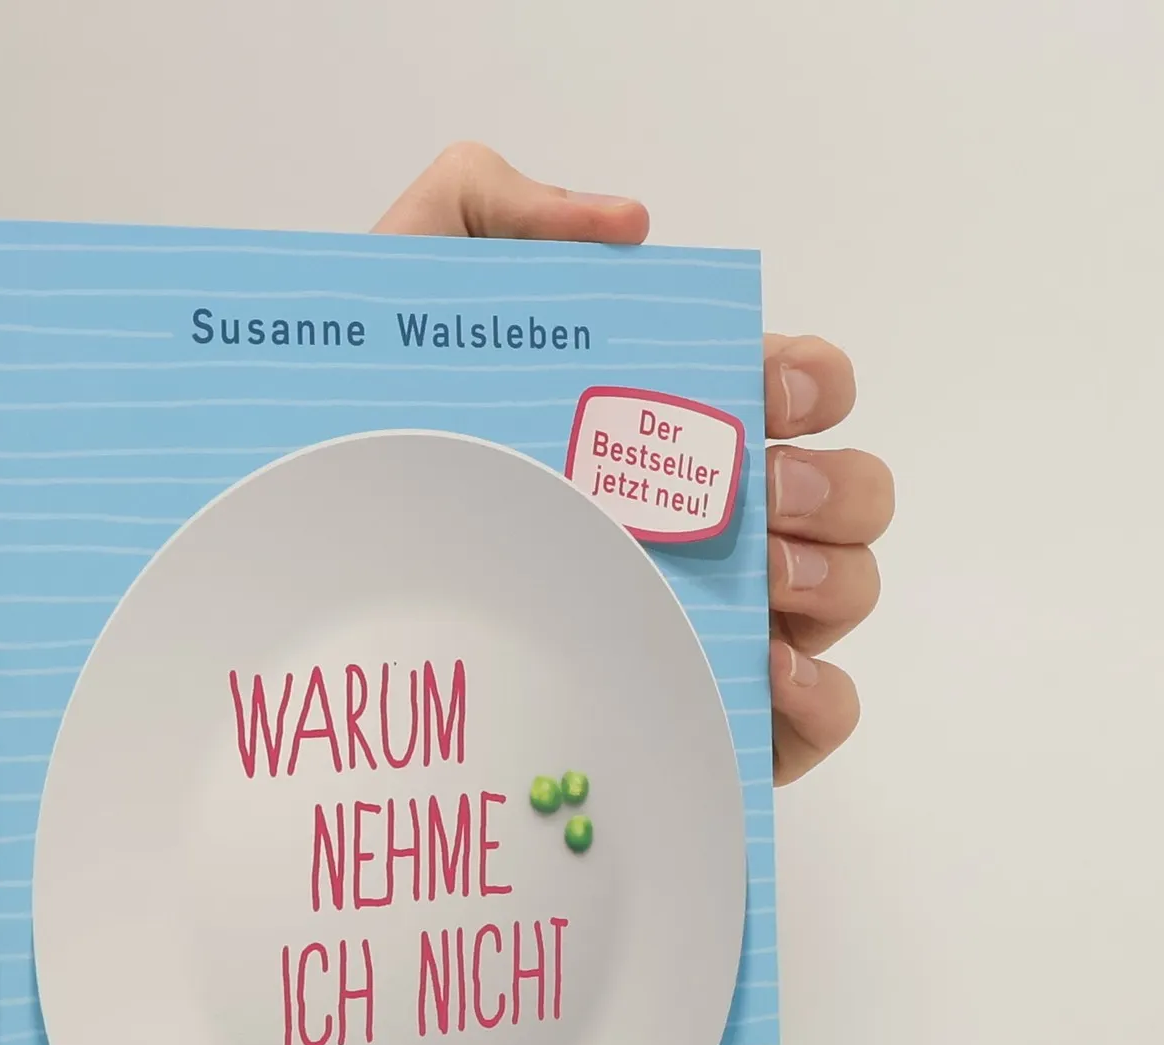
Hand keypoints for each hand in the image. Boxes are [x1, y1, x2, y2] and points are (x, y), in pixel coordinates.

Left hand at [376, 143, 891, 784]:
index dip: (811, 380)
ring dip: (830, 579)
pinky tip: (761, 671)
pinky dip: (819, 694)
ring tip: (762, 579)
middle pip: (848, 495)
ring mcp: (716, 626)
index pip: (798, 391)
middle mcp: (710, 526)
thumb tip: (626, 225)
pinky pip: (815, 719)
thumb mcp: (406, 298)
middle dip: (834, 483)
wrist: (315, 579)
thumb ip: (490, 205)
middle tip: (766, 494)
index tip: (766, 388)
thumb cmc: (370, 453)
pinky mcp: (705, 720)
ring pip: (844, 595)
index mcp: (667, 431)